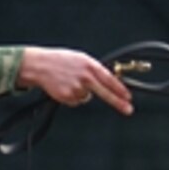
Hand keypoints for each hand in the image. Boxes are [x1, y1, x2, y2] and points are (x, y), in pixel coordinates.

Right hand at [18, 47, 133, 115]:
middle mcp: (85, 77)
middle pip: (105, 93)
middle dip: (118, 102)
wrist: (39, 65)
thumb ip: (94, 69)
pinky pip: (76, 101)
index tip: (128, 97)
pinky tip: (64, 87)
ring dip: (82, 92)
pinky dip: (72, 97)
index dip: (120, 89)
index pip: (109, 79)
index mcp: (89, 66)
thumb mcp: (80, 59)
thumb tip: (108, 80)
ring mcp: (76, 88)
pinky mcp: (67, 97)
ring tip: (70, 81)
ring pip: (87, 97)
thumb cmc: (60, 61)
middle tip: (128, 110)